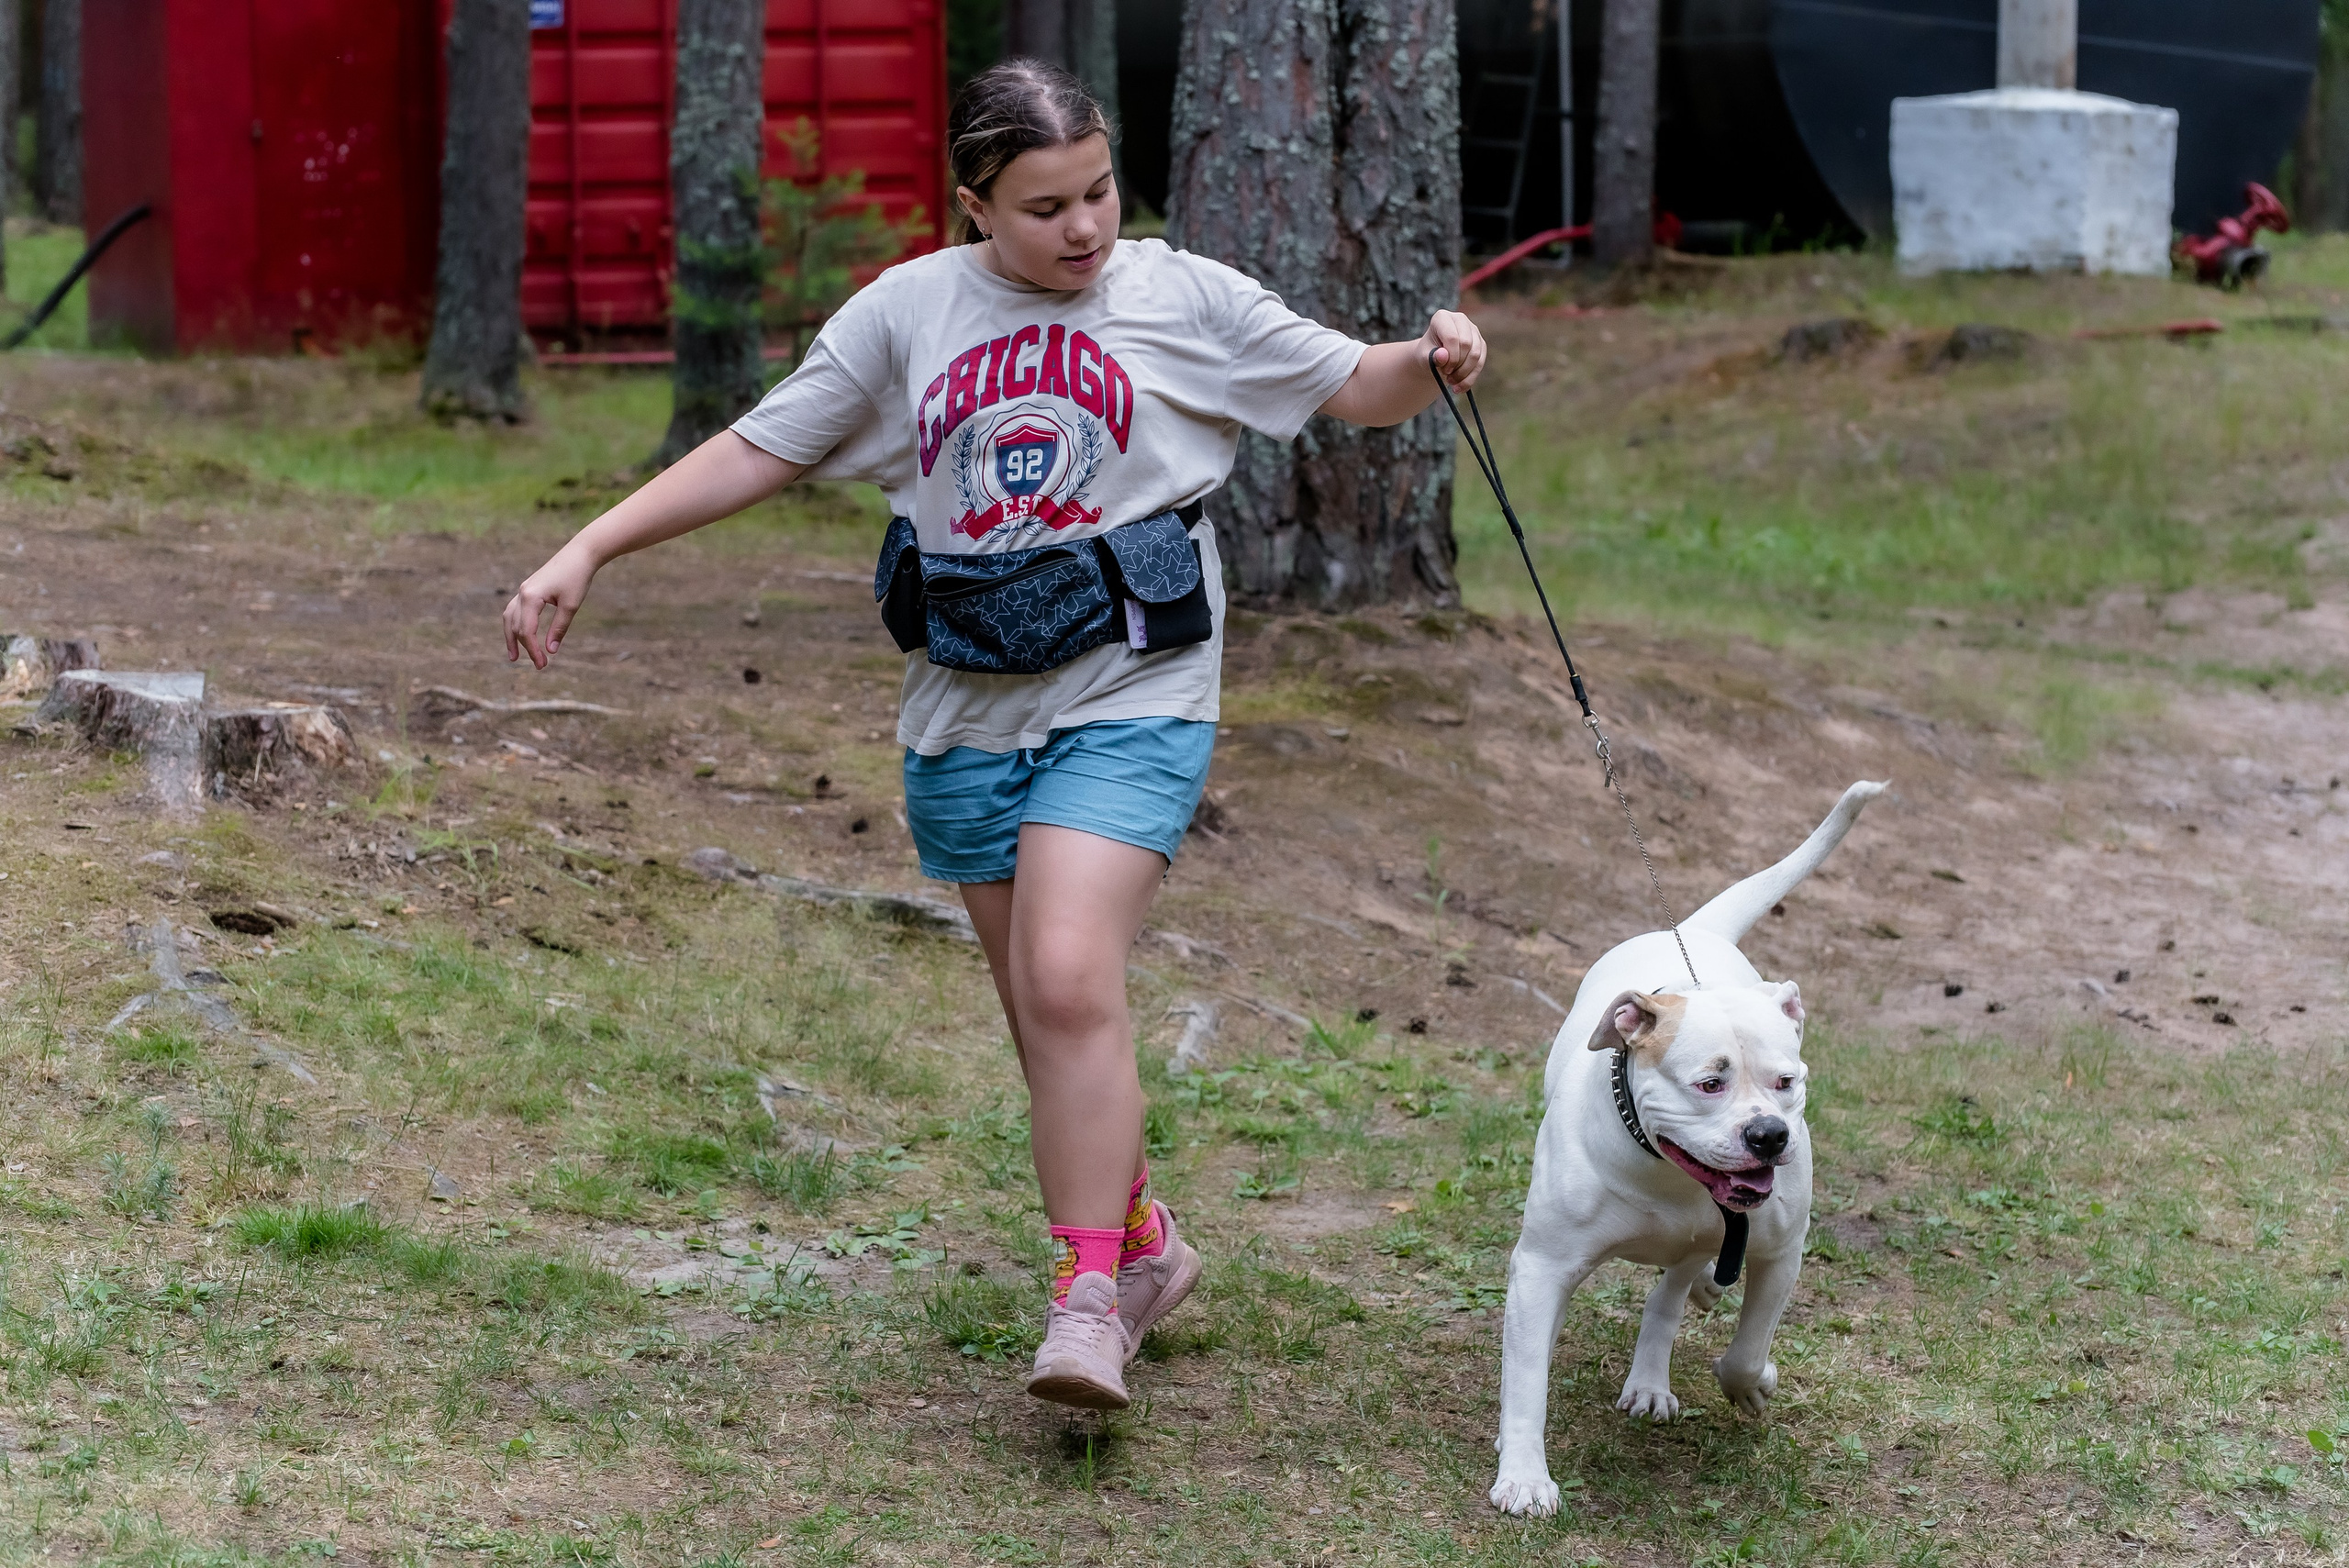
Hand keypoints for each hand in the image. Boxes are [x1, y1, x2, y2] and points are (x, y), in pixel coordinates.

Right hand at [503, 544, 598, 669]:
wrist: (579, 554)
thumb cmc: (577, 578)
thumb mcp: (571, 606)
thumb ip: (559, 628)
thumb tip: (551, 651)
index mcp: (531, 597)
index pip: (526, 631)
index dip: (533, 650)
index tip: (543, 664)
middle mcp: (522, 593)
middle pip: (516, 626)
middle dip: (525, 647)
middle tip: (539, 665)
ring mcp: (523, 590)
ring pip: (510, 617)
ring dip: (511, 636)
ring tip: (514, 655)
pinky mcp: (529, 588)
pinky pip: (515, 609)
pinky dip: (516, 624)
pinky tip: (520, 633)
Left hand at [1425, 309, 1486, 388]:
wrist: (1434, 358)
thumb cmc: (1427, 355)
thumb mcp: (1424, 357)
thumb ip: (1431, 357)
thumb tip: (1443, 356)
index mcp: (1442, 317)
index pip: (1452, 337)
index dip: (1450, 357)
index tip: (1444, 369)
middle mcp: (1460, 319)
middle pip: (1466, 344)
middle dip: (1457, 365)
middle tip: (1447, 376)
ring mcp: (1473, 330)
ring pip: (1476, 354)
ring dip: (1464, 373)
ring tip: (1451, 382)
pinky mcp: (1481, 343)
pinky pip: (1481, 362)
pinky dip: (1471, 378)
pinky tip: (1460, 387)